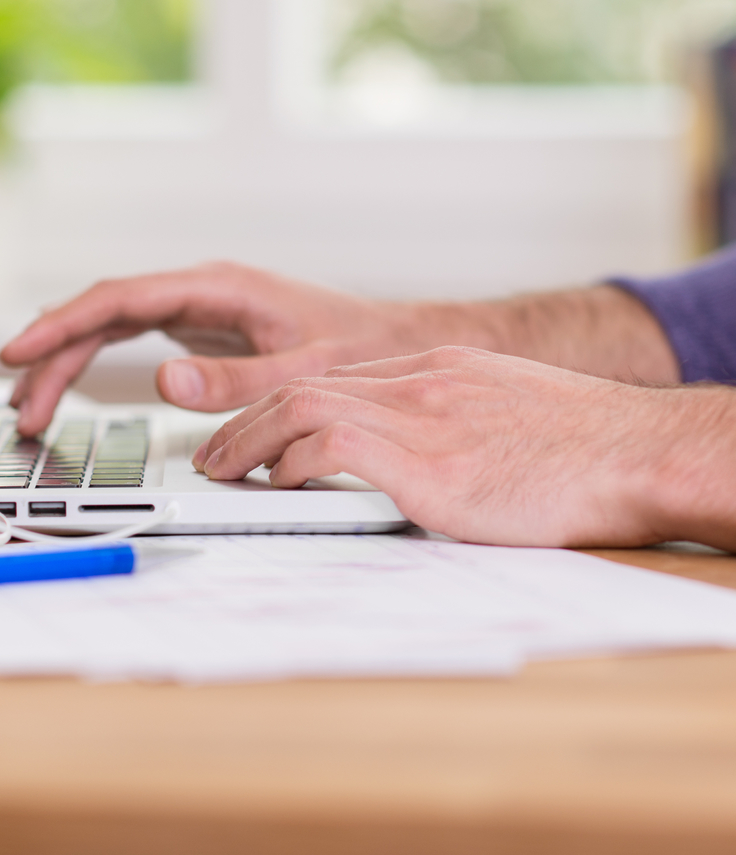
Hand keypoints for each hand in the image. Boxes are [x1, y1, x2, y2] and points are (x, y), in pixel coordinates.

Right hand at [0, 262, 480, 434]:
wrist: (398, 343)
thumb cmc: (362, 348)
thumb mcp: (304, 371)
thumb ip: (236, 379)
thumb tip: (163, 381)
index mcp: (216, 287)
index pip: (118, 299)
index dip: (62, 324)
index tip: (20, 350)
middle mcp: (198, 290)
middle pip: (102, 315)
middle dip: (54, 357)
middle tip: (20, 407)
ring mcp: (196, 308)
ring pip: (109, 327)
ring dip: (66, 363)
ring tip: (29, 408)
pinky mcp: (200, 330)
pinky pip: (128, 340)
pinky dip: (93, 363)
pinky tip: (68, 385)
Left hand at [193, 346, 735, 548]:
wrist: (640, 451)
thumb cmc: (586, 446)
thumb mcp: (508, 411)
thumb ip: (453, 421)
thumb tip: (419, 457)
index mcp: (437, 369)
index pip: (336, 379)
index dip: (283, 406)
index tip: (255, 431)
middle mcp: (420, 382)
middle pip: (306, 386)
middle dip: (247, 420)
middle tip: (214, 453)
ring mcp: (423, 417)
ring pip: (303, 408)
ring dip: (250, 441)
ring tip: (221, 470)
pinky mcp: (429, 464)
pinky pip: (332, 448)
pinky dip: (292, 463)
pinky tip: (276, 485)